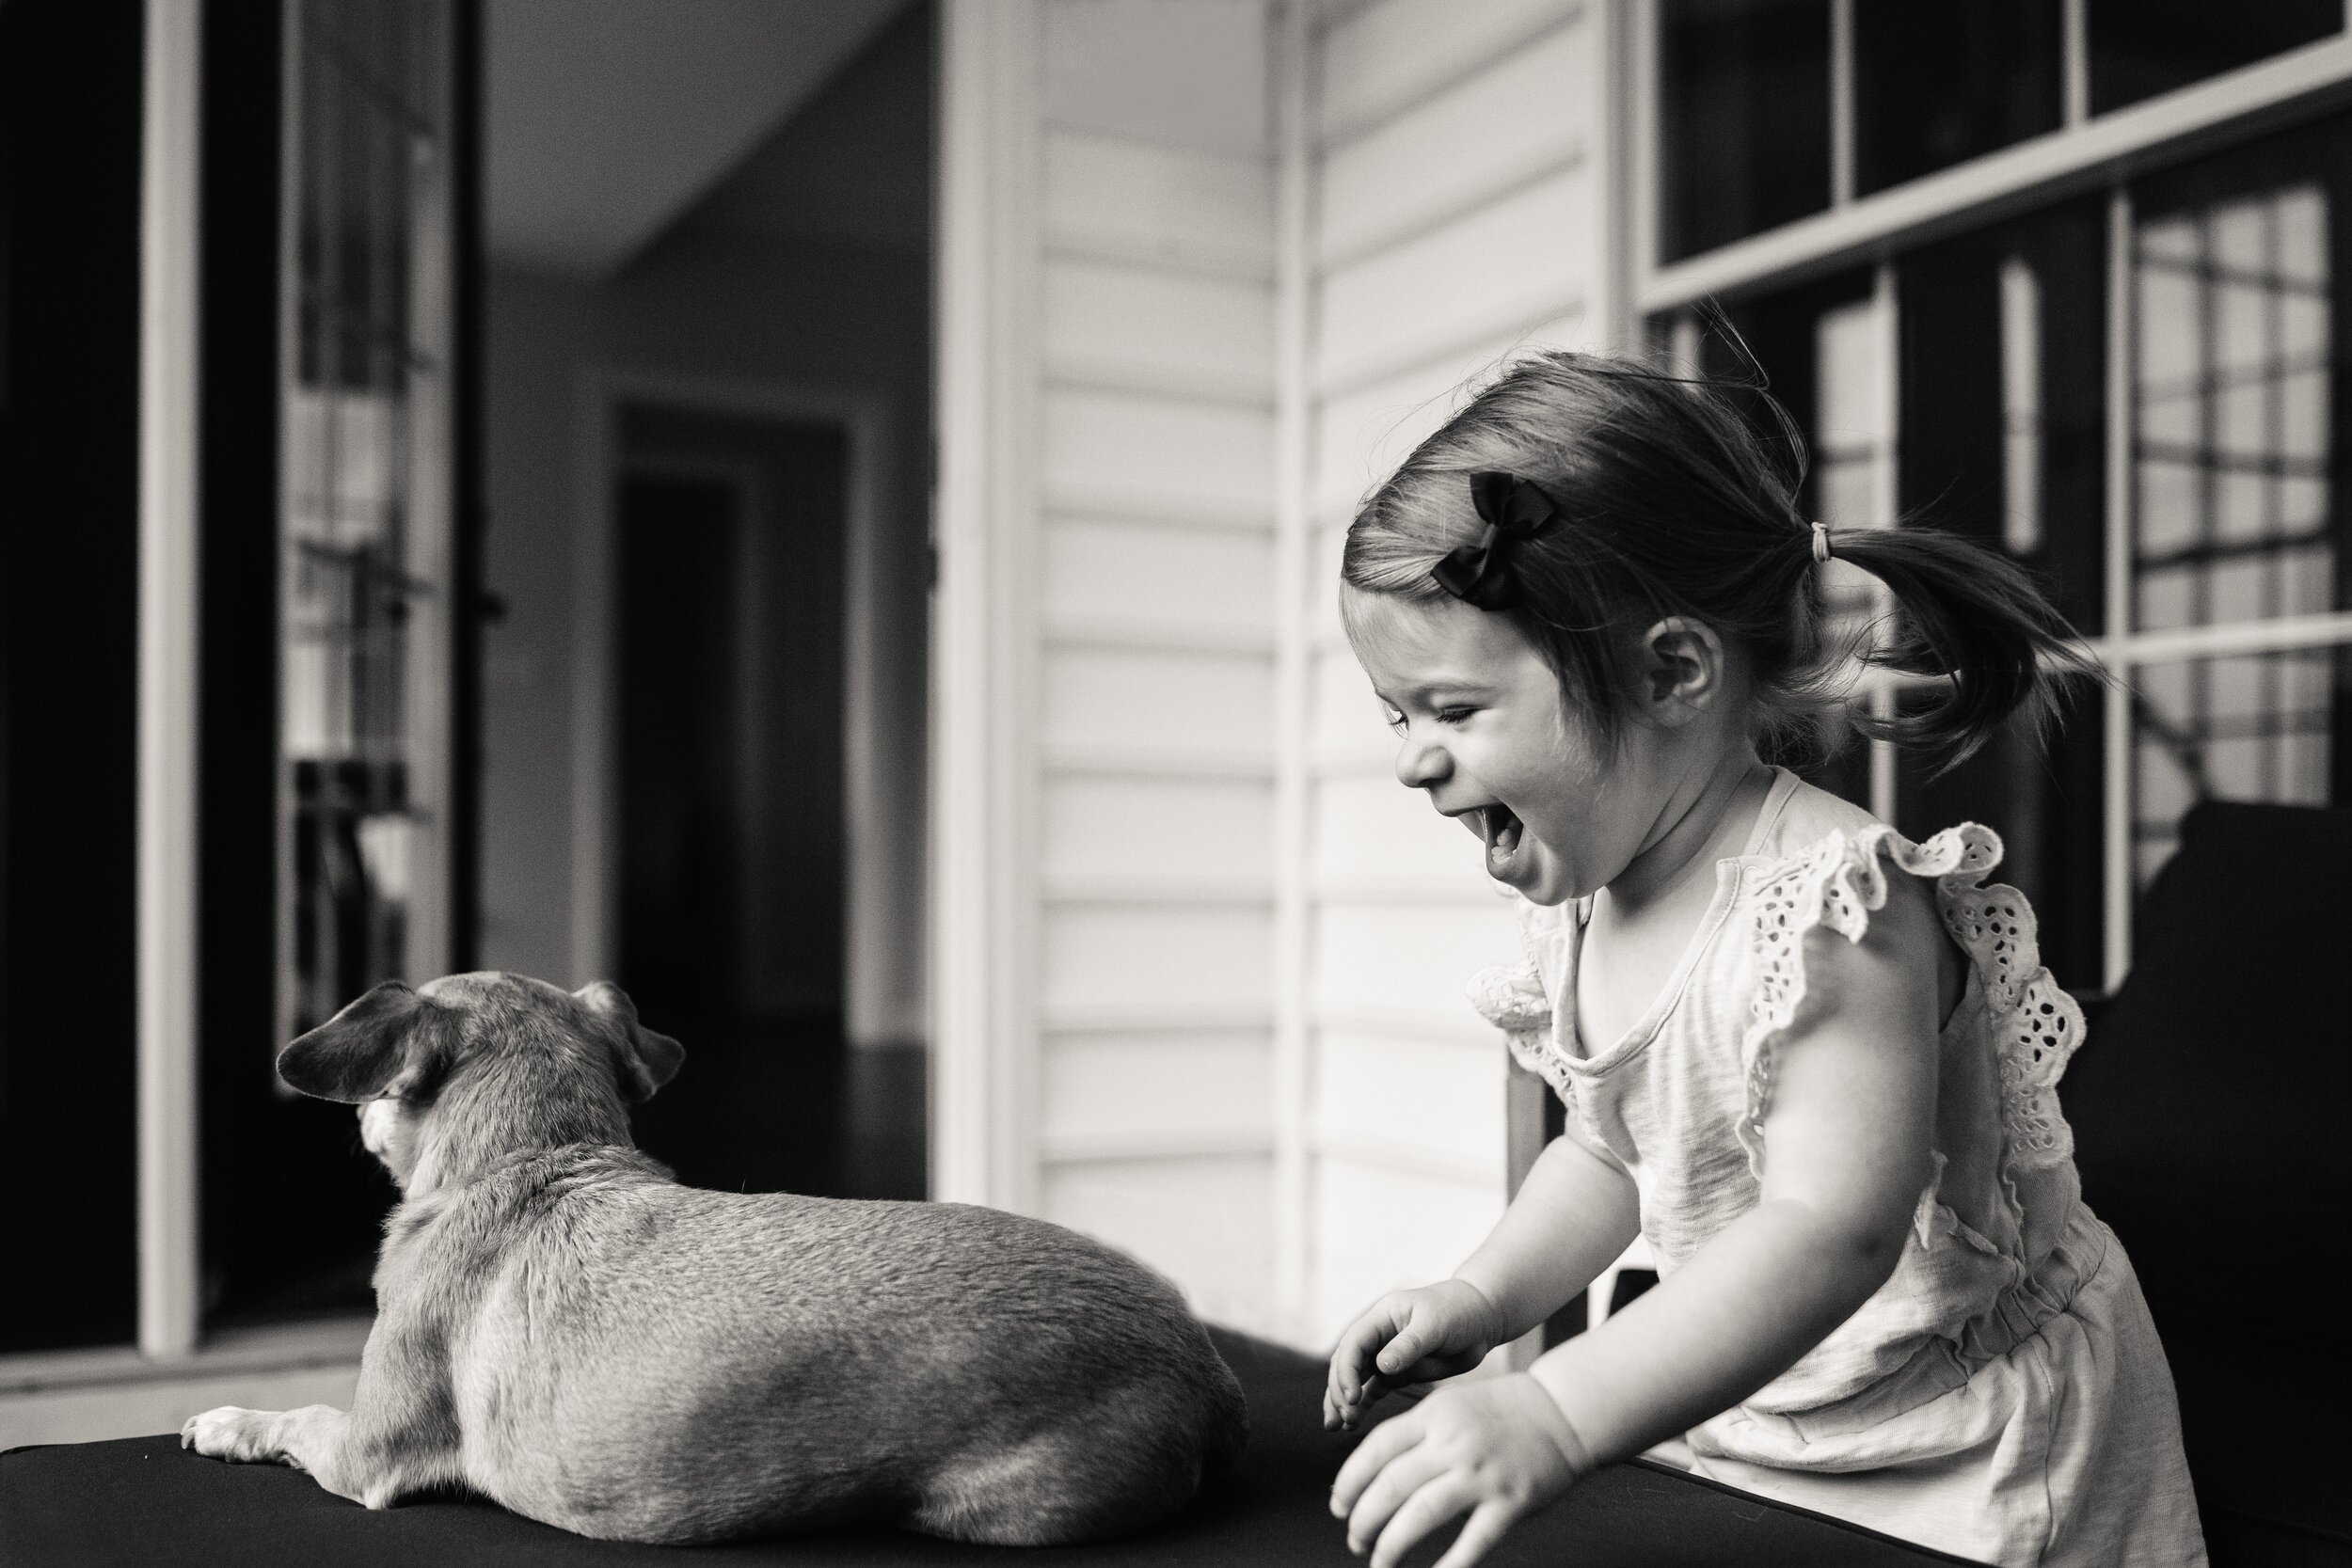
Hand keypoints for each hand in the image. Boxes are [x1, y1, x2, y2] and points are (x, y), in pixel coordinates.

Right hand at [1324, 1279, 1502, 1430]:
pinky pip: (1373, 1391)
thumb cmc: (1459, 1311)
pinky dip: (1362, 1406)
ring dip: (1343, 1401)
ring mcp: (1387, 1356)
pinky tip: (1352, 1424)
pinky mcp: (1399, 1373)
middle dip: (1340, 1390)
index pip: (1353, 1344)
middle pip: (1347, 1363)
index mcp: (1382, 1317)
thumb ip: (1409, 1345)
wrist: (1483, 1318)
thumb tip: (1381, 1367)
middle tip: (1345, 1417)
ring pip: (1355, 1379)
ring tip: (1337, 1425)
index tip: (1352, 1397)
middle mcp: (1379, 1336)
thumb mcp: (1435, 1324)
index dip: (1347, 1370)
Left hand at [1329, 1373, 1588, 1567]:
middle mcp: (1453, 1444)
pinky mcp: (1510, 1503)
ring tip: (1378, 1563)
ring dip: (1391, 1546)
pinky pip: (1472, 1542)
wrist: (1563, 1411)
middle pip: (1391, 1486)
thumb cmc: (1501, 1410)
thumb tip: (1370, 1473)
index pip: (1375, 1450)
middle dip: (1363, 1520)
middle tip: (1354, 1540)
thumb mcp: (1450, 1404)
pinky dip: (1448, 1567)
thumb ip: (1414, 1434)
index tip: (1337, 1506)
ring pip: (1421, 1515)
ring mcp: (1482, 1475)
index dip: (1349, 1483)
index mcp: (1433, 1417)